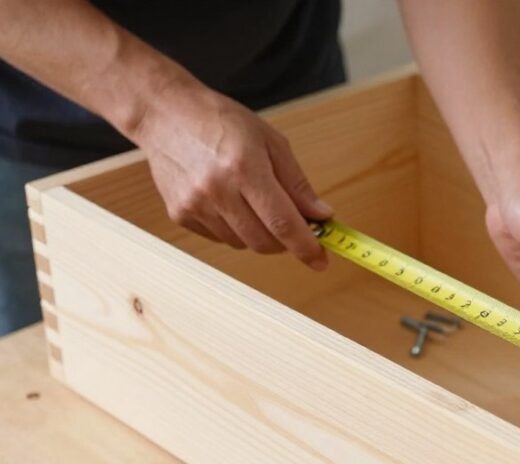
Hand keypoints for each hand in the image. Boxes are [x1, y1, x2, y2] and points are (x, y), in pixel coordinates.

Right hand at [131, 82, 331, 268]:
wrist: (165, 114)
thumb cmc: (221, 122)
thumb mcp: (270, 141)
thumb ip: (297, 184)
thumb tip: (321, 216)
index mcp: (245, 168)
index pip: (282, 223)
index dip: (306, 247)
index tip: (321, 260)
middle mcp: (217, 191)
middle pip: (263, 241)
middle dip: (285, 241)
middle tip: (293, 224)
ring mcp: (195, 206)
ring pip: (242, 244)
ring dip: (259, 234)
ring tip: (254, 201)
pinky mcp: (180, 214)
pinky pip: (220, 238)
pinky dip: (235, 229)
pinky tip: (230, 201)